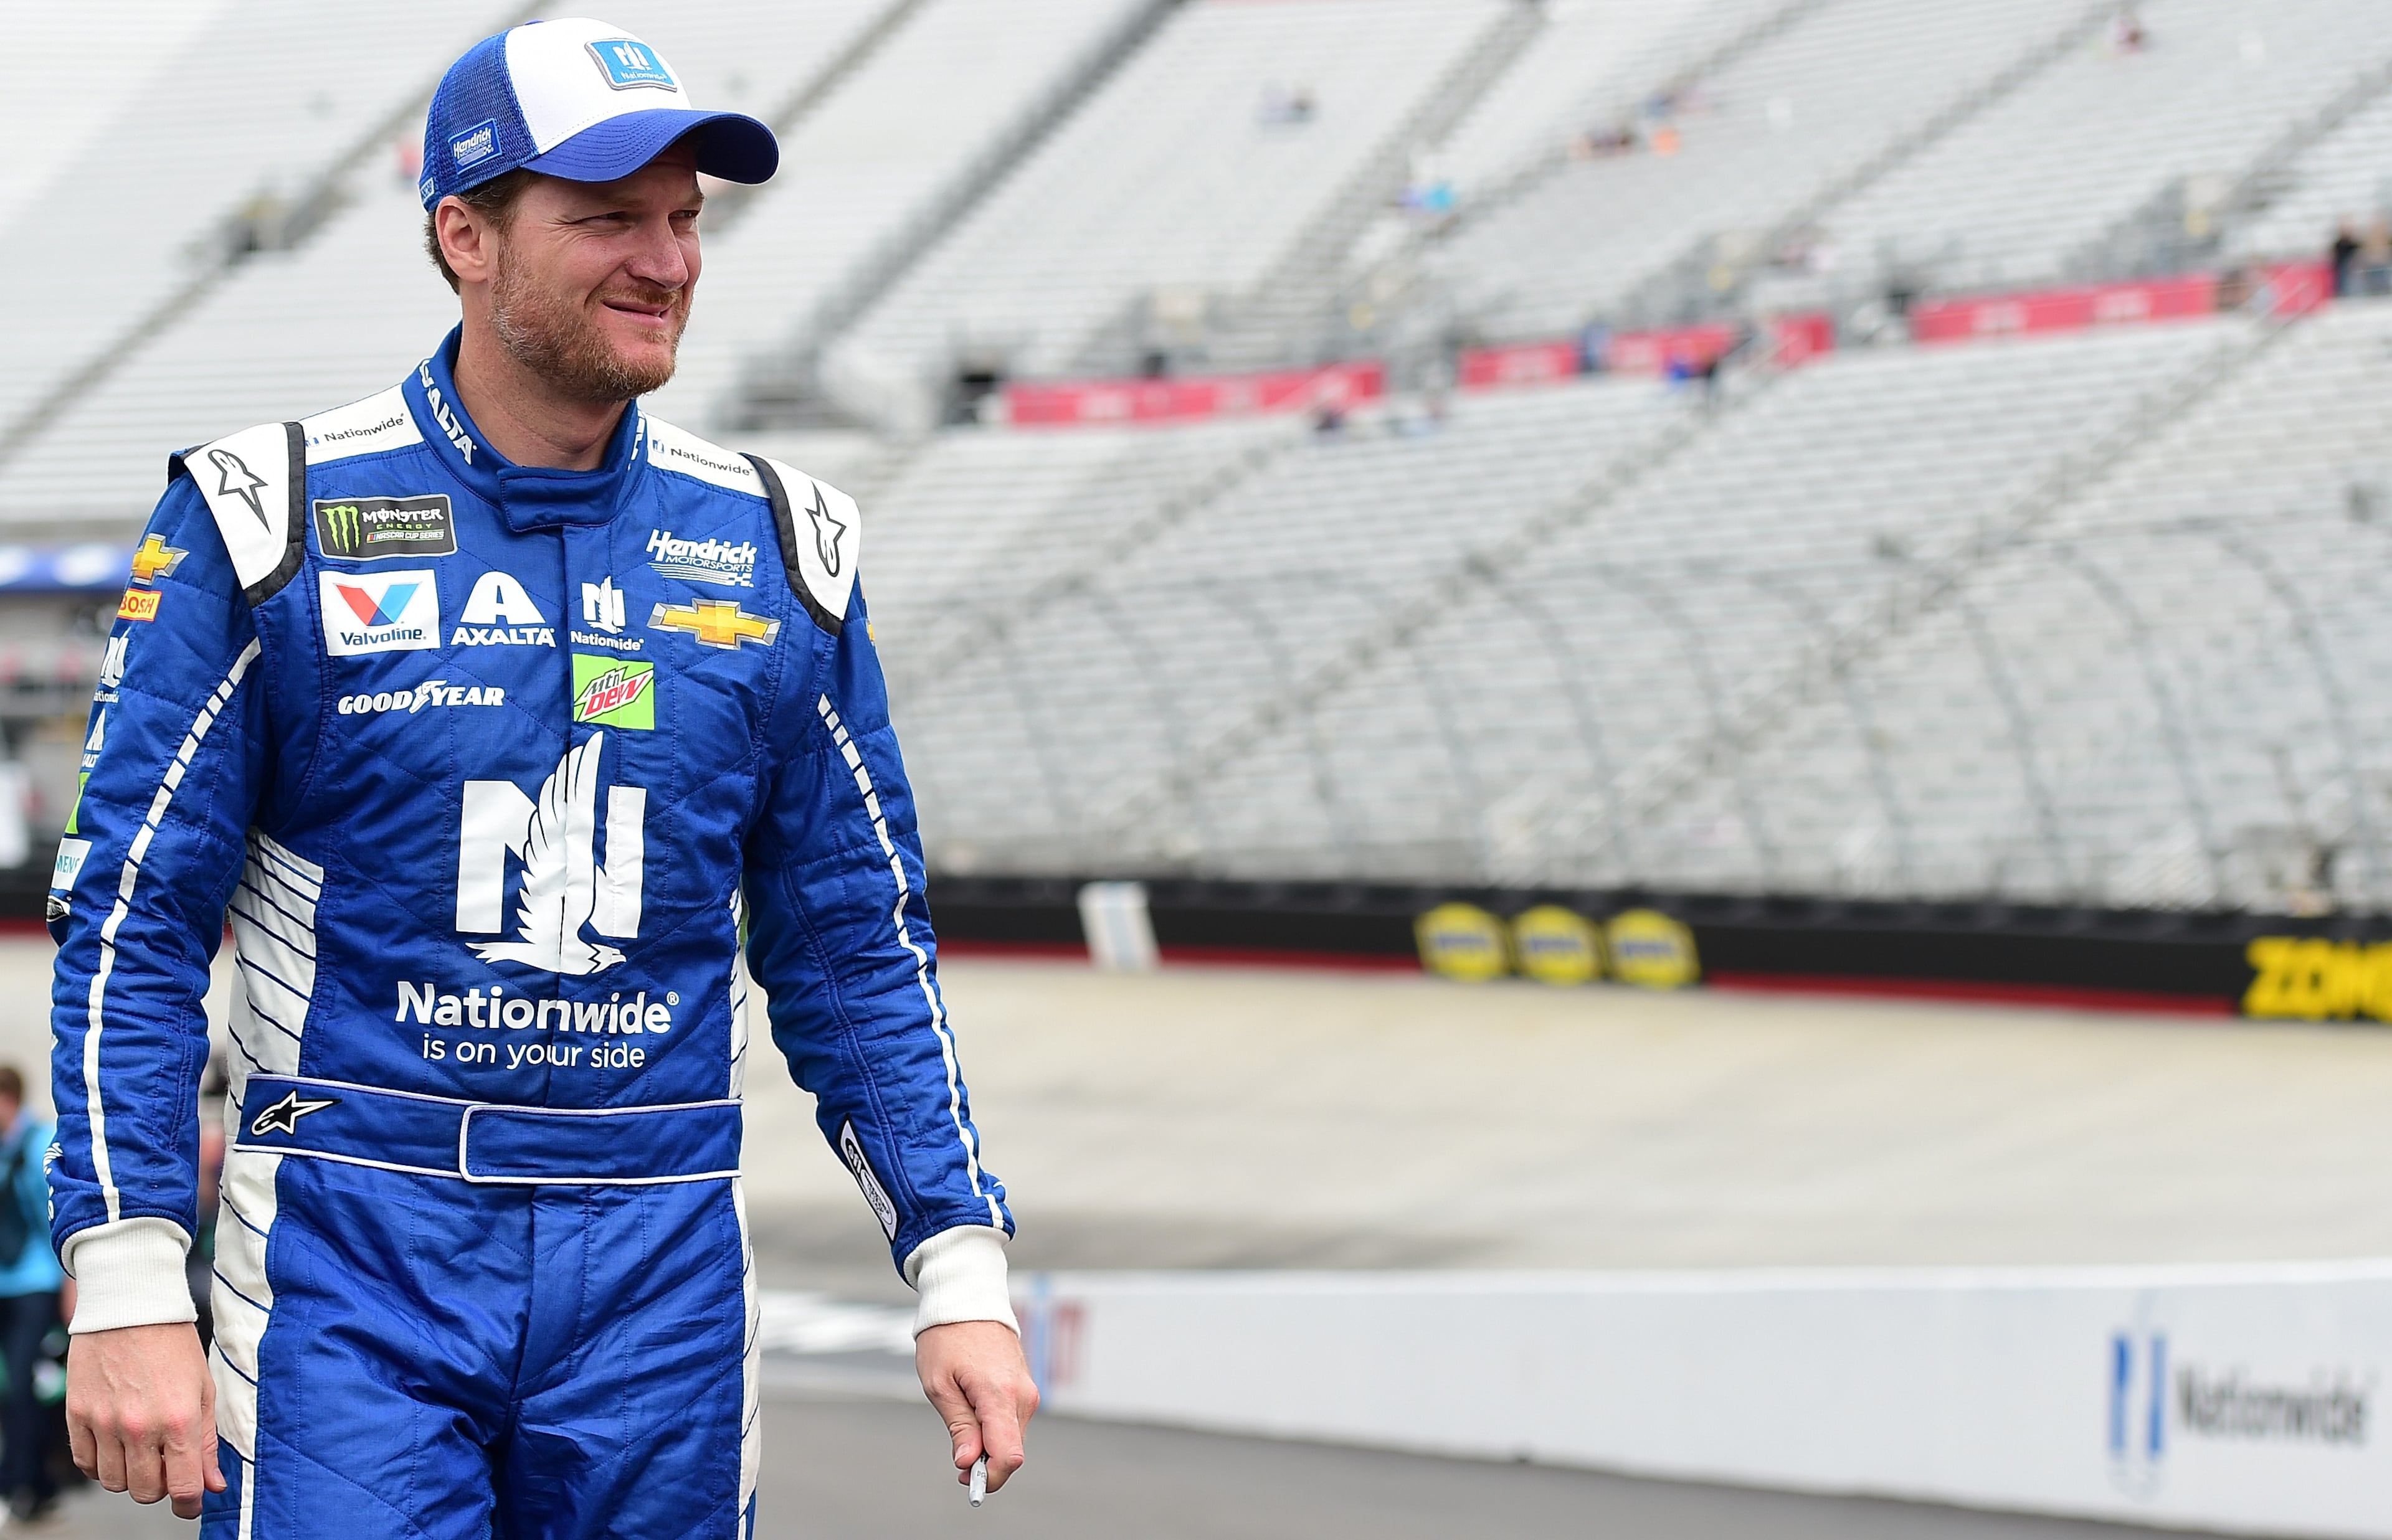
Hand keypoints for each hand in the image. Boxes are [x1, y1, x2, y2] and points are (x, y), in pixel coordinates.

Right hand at [67, 1322, 223, 1518]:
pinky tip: (115, 1445)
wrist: (131, 1307)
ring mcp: (104, 1422)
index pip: (182, 1487)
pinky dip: (100, 1464)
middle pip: (144, 1491)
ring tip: (142, 1451)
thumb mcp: (203, 1390)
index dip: (188, 1502)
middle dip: (159, 1487)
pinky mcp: (78, 1415)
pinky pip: (85, 1463)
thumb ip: (207, 1442)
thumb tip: (214, 1484)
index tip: (191, 1503)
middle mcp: (139, 1427)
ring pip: (113, 1482)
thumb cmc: (174, 1344)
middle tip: (166, 1467)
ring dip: (129, 1476)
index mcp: (179, 1420)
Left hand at [916, 1320, 1037, 1494]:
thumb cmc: (948, 1337)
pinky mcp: (1026, 1387)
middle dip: (985, 1462)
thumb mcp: (939, 1384)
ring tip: (961, 1418)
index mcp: (1000, 1394)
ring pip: (1012, 1438)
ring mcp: (1028, 1390)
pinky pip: (1013, 1421)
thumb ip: (959, 1426)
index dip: (988, 1477)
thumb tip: (968, 1462)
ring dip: (989, 1444)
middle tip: (955, 1454)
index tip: (963, 1477)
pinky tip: (974, 1411)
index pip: (1008, 1455)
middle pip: (1011, 1451)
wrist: (968, 1298)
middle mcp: (1023, 1395)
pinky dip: (996, 1429)